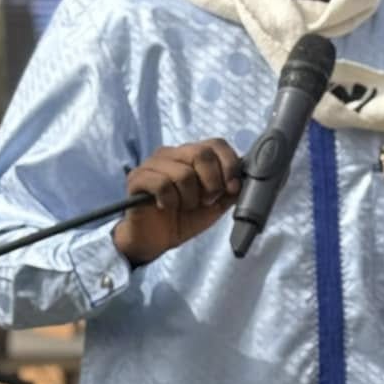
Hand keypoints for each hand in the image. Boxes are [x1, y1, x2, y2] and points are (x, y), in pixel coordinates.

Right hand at [113, 140, 243, 266]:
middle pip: (201, 153)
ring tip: (183, 206)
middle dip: (211, 182)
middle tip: (206, 200)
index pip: (216, 144)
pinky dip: (169, 201)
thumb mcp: (216, 205)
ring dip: (189, 198)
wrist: (156, 239)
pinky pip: (162, 184)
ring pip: (183, 173)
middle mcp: (172, 153)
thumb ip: (230, 190)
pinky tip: (166, 207)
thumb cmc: (184, 218)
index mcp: (192, 155)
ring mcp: (152, 163)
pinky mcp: (137, 178)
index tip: (231, 187)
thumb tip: (245, 177)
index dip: (229, 164)